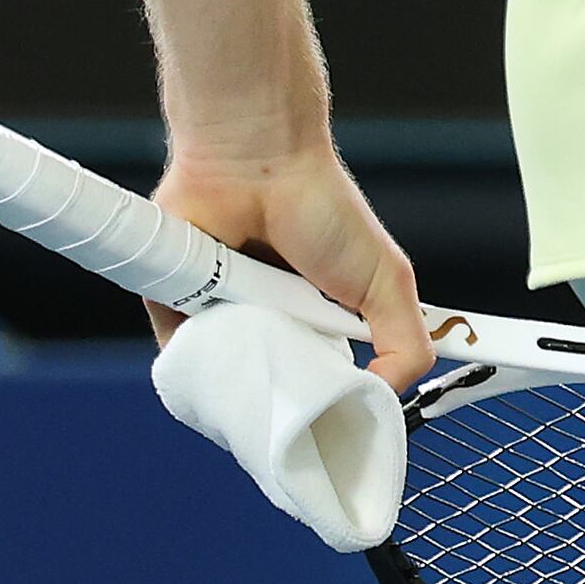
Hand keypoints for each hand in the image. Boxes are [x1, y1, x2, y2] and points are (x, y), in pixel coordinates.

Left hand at [150, 146, 434, 392]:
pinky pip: (180, 357)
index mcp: (321, 320)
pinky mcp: (177, 310)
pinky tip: (212, 342)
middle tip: (288, 390)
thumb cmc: (322, 208)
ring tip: (250, 351)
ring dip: (239, 375)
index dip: (329, 402)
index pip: (325, 381)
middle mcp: (272, 321)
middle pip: (275, 388)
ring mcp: (224, 318)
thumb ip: (407, 342)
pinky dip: (193, 357)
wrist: (253, 165)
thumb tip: (384, 397)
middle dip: (283, 395)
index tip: (330, 419)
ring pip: (227, 379)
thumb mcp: (387, 280)